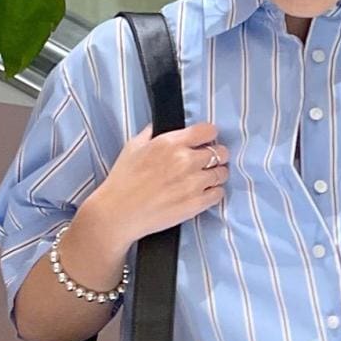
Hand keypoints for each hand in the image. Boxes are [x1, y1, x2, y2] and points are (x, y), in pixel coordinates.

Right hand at [73, 120, 229, 252]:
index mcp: (171, 143)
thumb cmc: (123, 181)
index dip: (210, 135)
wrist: (118, 213)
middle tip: (211, 161)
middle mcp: (185, 160)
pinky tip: (206, 192)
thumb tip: (157, 127)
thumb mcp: (133, 147)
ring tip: (208, 178)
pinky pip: (219, 194)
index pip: (207, 131)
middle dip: (217, 155)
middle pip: (220, 152)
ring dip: (217, 174)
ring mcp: (193, 183)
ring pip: (222, 173)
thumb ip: (150, 134)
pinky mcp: (196, 204)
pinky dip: (215, 192)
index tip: (209, 140)